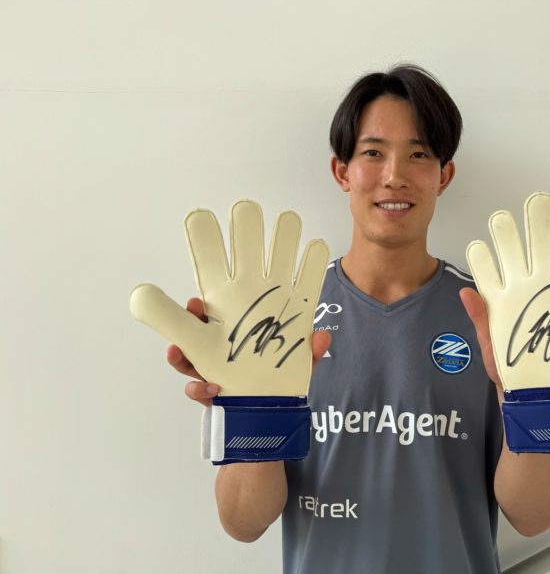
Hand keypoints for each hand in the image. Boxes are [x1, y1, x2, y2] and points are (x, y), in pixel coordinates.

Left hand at [130, 200, 328, 396]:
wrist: (266, 409)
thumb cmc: (228, 386)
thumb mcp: (196, 364)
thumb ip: (179, 344)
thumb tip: (164, 335)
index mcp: (217, 304)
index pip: (209, 267)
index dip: (204, 243)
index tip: (201, 220)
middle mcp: (246, 298)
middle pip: (246, 257)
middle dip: (246, 234)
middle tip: (246, 209)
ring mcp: (275, 304)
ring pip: (280, 264)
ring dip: (285, 241)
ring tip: (290, 221)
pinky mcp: (301, 316)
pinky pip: (308, 286)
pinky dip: (313, 266)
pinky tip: (315, 246)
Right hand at [168, 298, 331, 406]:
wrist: (275, 423)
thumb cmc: (283, 385)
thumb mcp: (299, 366)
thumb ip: (310, 353)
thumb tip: (322, 337)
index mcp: (239, 341)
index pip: (220, 319)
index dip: (207, 308)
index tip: (199, 300)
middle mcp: (222, 355)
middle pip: (197, 334)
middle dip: (187, 322)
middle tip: (189, 312)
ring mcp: (212, 376)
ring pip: (188, 362)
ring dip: (179, 356)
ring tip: (175, 351)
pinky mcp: (212, 399)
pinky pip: (197, 393)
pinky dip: (199, 390)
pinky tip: (211, 389)